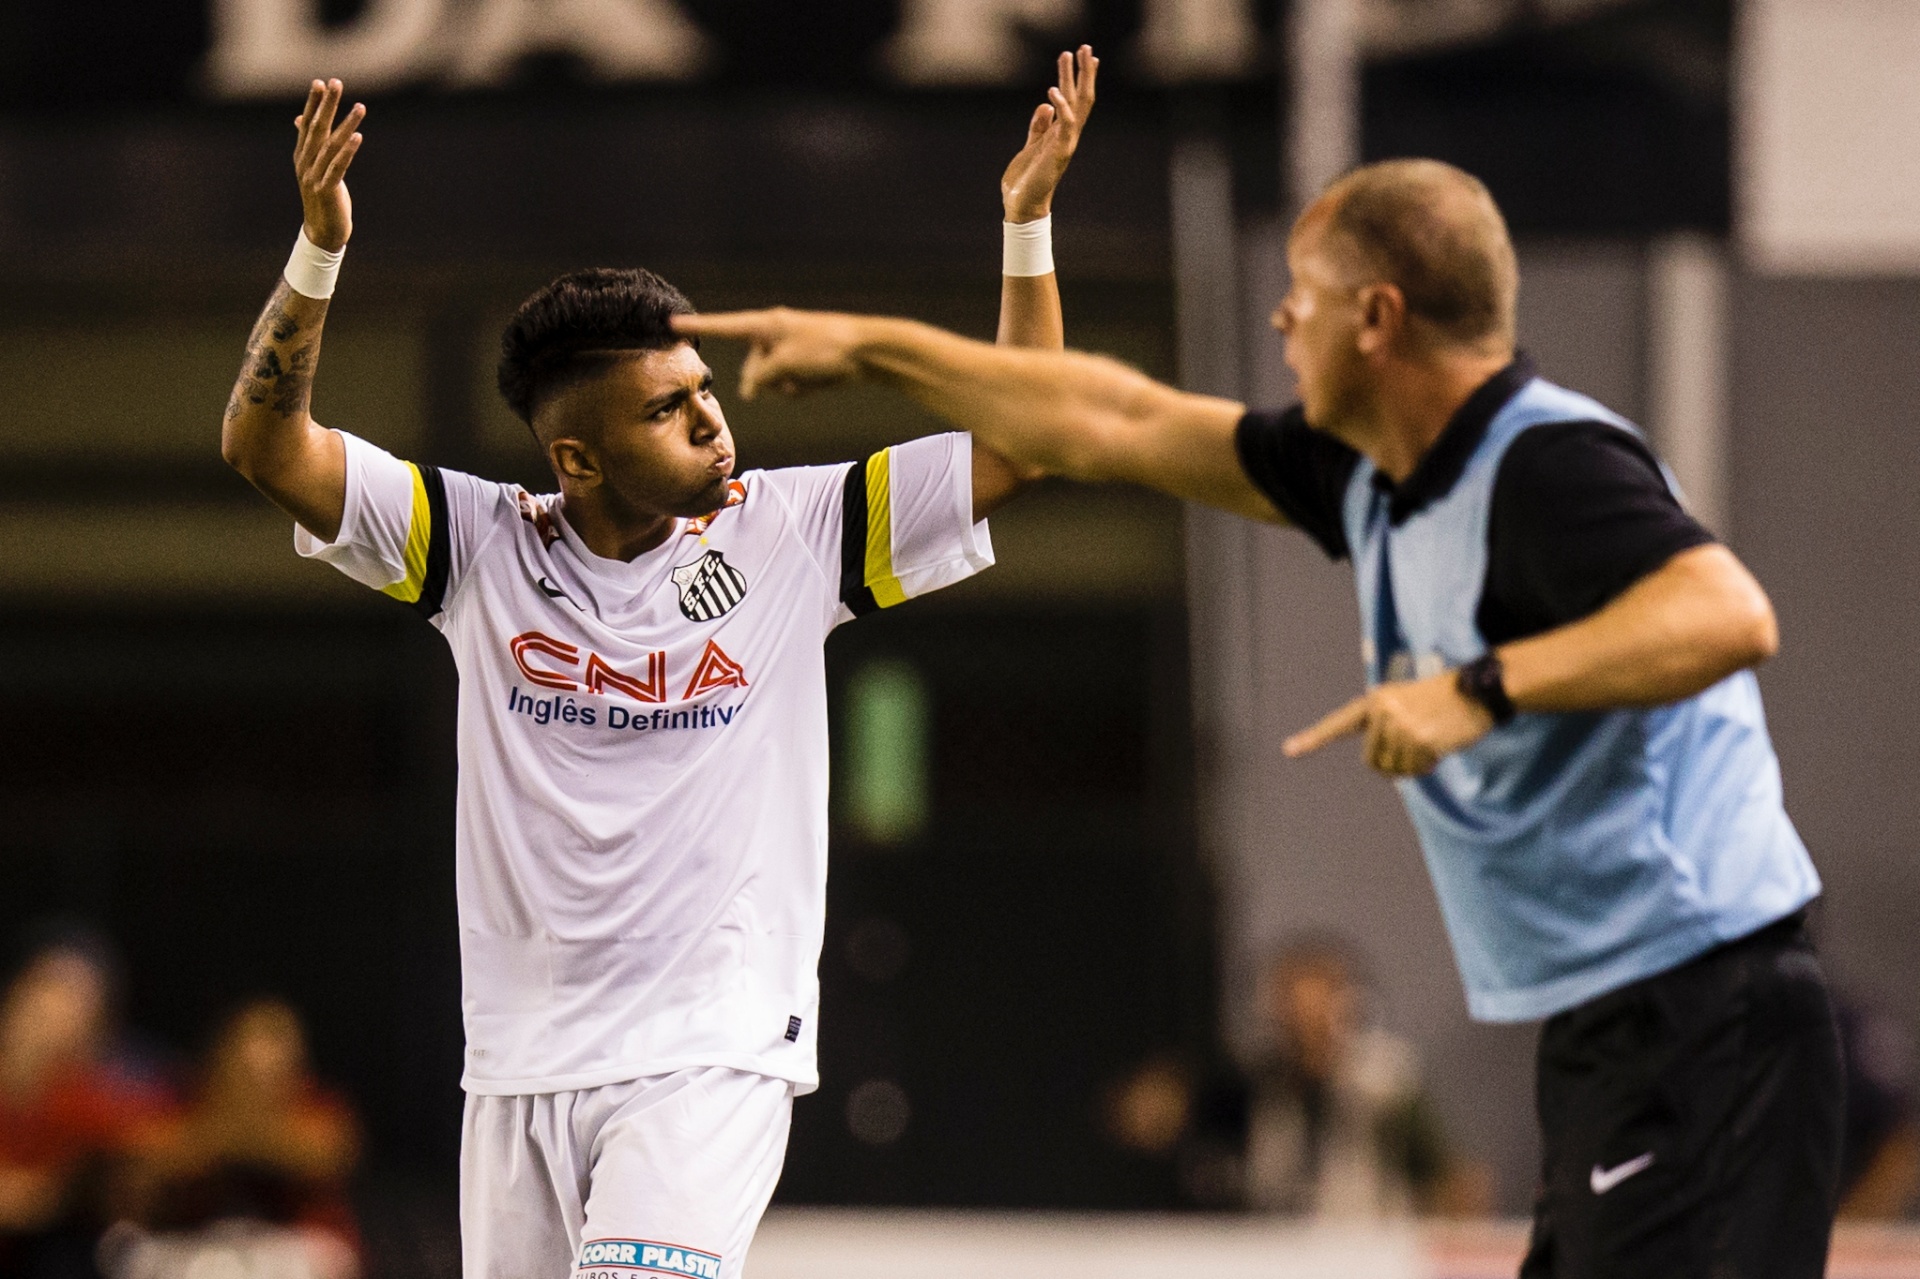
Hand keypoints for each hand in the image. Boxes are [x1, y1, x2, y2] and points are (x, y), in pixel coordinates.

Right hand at [293, 78, 364, 251]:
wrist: (323, 231)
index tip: (320, 82)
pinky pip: (338, 167)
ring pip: (331, 145)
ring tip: (360, 107)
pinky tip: (358, 136)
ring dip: (346, 124)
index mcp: (302, 156)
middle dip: (327, 105)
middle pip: (317, 129)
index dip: (313, 103)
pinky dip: (348, 151)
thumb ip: (309, 144)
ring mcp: (314, 176)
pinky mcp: (326, 190)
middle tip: (336, 83)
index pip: (307, 124)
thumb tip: (300, 119)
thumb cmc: (322, 198)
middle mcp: (305, 163)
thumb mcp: (313, 168)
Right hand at [672, 308, 864, 398]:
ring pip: (769, 381)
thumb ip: (760, 377)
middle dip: (766, 381)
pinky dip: (798, 389)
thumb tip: (750, 389)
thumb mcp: (784, 364)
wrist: (867, 353)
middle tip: (790, 377)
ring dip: (784, 387)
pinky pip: (787, 385)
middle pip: (751, 368)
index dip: (697, 326)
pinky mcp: (802, 365)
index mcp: (765, 325)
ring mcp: (788, 351)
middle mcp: (773, 335)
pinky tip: (817, 383)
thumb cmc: (826, 348)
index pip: (722, 326)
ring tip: (809, 377)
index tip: (672, 322)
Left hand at [1001, 45, 1098, 222]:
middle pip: (1081, 98)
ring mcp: (1065, 144)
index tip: (1079, 56)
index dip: (1076, 78)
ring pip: (1079, 106)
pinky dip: (1061, 108)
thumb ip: (1039, 127)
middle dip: (1083, 72)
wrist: (1021, 206)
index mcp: (1060, 134)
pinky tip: (1053, 91)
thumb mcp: (1030, 146)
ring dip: (1078, 80)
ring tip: (1074, 56)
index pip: (1074, 101)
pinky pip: (1065, 126)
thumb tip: (1046, 106)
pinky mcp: (1058, 153)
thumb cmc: (1025, 180)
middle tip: (1085, 47)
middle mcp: (1067, 136)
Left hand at [1283, 670, 1495, 776]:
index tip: (1289, 749)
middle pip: (1371, 760)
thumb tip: (1380, 769)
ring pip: (1394, 768)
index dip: (1314, 738)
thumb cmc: (1442, 700)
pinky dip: (1425, 768)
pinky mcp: (1422, 740)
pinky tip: (1437, 752)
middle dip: (1390, 764)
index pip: (1339, 723)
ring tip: (1428, 747)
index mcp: (1376, 700)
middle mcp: (1384, 712)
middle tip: (1414, 754)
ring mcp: (1401, 726)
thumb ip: (1386, 728)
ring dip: (1411, 767)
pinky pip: (1414, 769)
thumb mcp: (1405, 703)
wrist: (1478, 691)